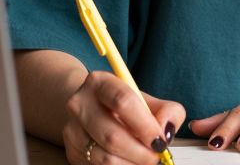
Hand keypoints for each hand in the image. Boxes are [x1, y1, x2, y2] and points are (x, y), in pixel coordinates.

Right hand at [63, 71, 186, 164]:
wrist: (90, 109)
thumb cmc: (122, 105)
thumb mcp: (146, 100)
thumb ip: (167, 111)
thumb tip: (167, 130)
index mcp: (100, 82)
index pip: (123, 101)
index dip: (145, 125)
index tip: (161, 141)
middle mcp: (80, 104)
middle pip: (113, 136)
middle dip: (141, 152)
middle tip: (157, 156)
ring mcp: (72, 129)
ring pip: (105, 157)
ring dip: (132, 164)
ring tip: (145, 159)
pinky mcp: (72, 151)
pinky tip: (131, 162)